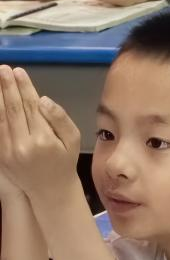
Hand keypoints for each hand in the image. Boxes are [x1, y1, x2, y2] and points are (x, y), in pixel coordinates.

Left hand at [0, 67, 78, 194]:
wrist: (50, 190)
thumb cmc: (65, 162)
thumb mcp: (73, 139)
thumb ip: (59, 118)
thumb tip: (43, 100)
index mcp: (43, 139)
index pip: (30, 106)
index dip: (24, 87)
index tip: (18, 71)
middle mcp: (23, 144)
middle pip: (12, 109)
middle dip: (7, 87)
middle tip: (3, 69)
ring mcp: (8, 151)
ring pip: (0, 118)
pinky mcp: (1, 156)